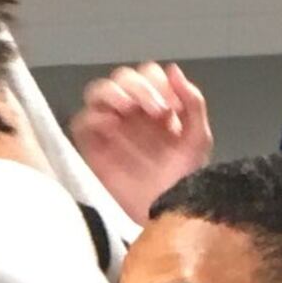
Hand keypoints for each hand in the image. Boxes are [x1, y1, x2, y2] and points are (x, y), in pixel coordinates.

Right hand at [68, 61, 210, 223]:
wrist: (167, 213)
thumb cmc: (185, 180)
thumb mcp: (198, 139)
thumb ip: (192, 101)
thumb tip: (173, 69)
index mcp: (157, 106)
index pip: (149, 75)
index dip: (157, 81)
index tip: (170, 106)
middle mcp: (131, 112)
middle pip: (123, 78)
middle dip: (140, 87)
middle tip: (156, 110)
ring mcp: (110, 128)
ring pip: (99, 91)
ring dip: (115, 93)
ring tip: (129, 109)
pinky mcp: (92, 147)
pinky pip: (83, 121)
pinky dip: (95, 117)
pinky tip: (113, 126)